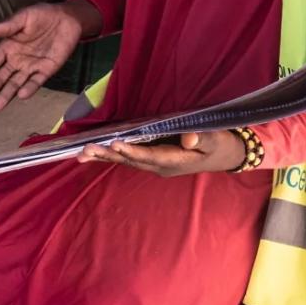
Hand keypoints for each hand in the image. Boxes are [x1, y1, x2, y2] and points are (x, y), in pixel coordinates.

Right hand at [0, 2, 91, 111]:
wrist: (67, 19)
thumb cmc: (42, 15)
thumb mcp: (23, 18)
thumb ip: (7, 26)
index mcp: (9, 46)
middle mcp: (18, 59)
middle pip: (1, 76)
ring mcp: (31, 66)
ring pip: (16, 83)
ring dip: (6, 94)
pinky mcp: (46, 70)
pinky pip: (36, 81)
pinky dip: (30, 88)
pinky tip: (22, 95)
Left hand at [78, 131, 246, 176]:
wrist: (223, 155)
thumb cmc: (219, 145)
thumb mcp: (215, 141)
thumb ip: (201, 139)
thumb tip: (187, 139)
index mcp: (173, 161)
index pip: (148, 156)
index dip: (132, 150)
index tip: (115, 143)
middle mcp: (160, 165)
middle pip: (130, 160)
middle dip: (107, 154)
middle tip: (84, 151)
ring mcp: (155, 163)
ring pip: (125, 160)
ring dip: (104, 156)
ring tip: (81, 154)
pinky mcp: (152, 158)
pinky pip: (128, 157)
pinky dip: (111, 153)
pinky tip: (96, 152)